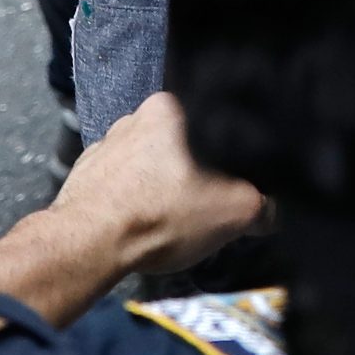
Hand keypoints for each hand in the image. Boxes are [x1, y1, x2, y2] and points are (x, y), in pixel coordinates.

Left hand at [52, 93, 267, 276]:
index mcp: (170, 106)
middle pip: (183, 141)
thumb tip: (272, 210)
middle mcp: (133, 116)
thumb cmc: (160, 216)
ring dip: (160, 183)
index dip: (229, 152)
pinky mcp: (81, 175)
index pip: (215, 118)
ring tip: (168, 217)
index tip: (232, 179)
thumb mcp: (238, 212)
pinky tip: (140, 223)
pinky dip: (131, 198)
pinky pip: (119, 181)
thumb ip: (267, 204)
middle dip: (194, 169)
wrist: (86, 248)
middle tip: (204, 201)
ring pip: (149, 161)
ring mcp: (103, 145)